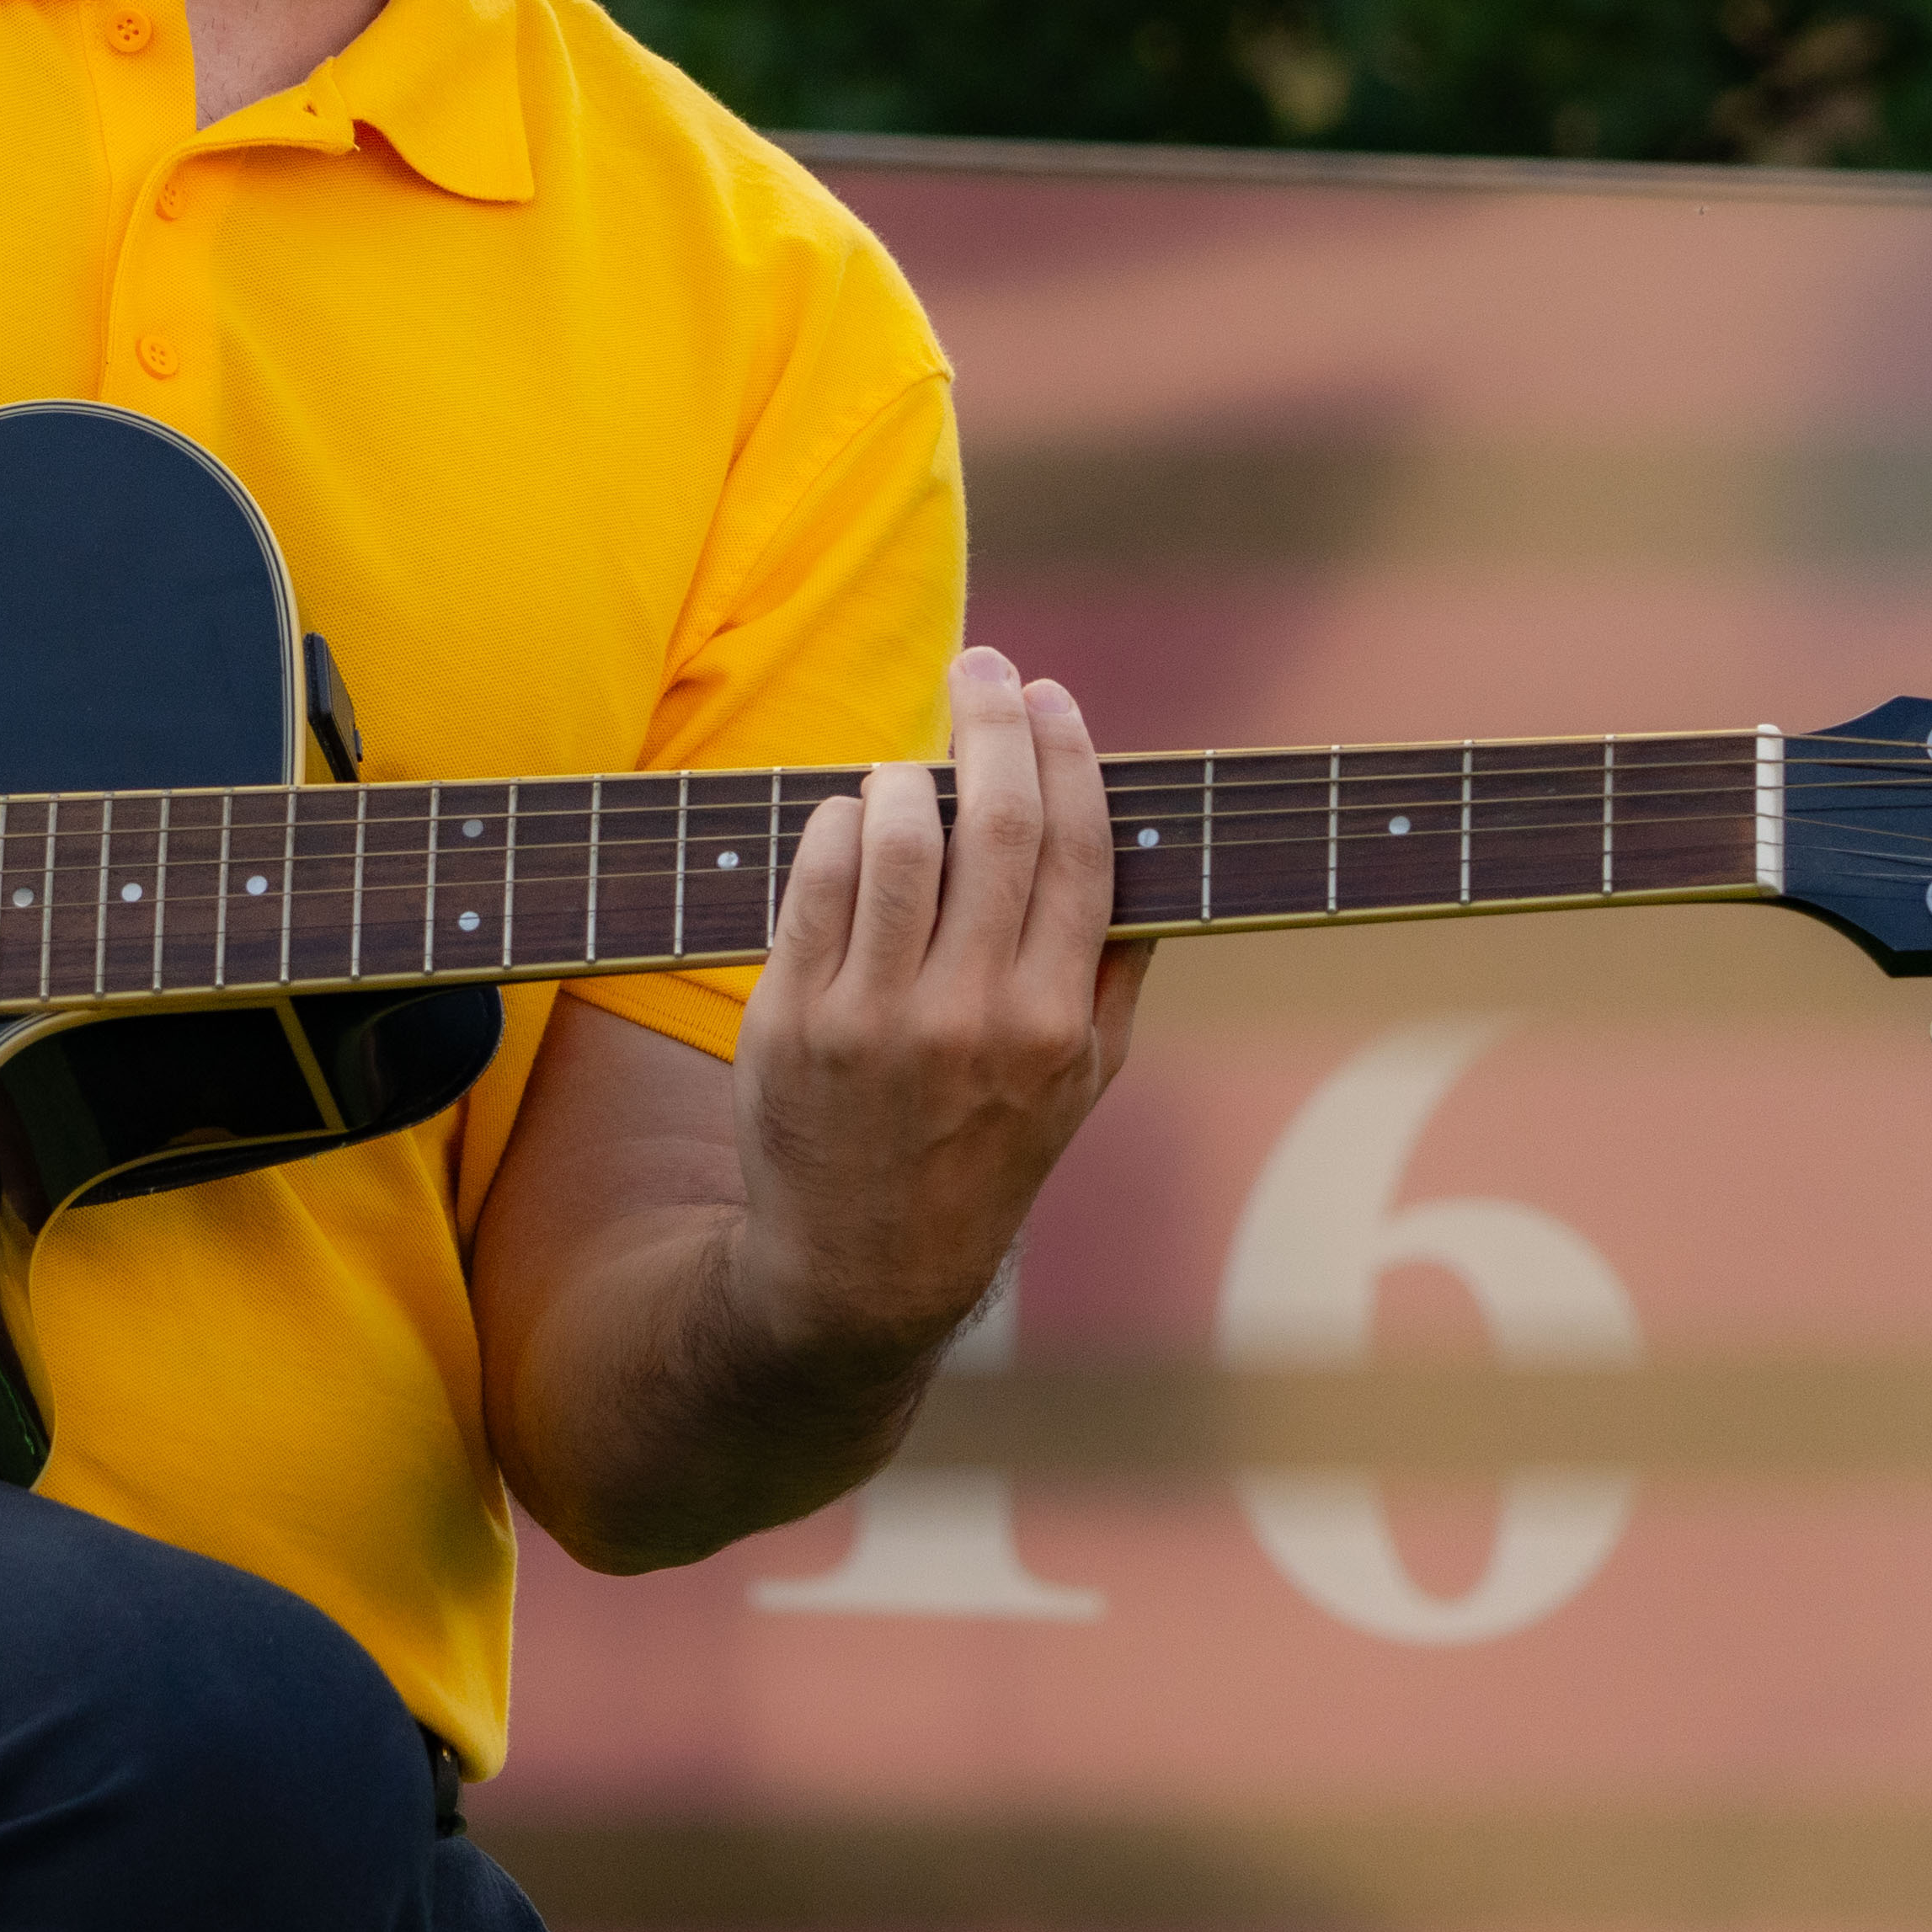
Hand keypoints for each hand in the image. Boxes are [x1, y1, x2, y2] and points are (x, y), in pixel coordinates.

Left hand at [726, 645, 1150, 1364]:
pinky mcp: (792, 1019)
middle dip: (991, 723)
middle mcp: (971, 1016)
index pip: (1075, 853)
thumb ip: (1112, 973)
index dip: (1066, 757)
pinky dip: (833, 826)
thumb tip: (1139, 856)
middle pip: (993, 825)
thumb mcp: (1079, 1085)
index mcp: (1055, 1024)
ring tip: (909, 766)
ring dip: (902, 776)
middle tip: (982, 666)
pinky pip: (814, 882)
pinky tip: (847, 818)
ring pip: (894, 839)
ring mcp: (875, 1018)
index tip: (1051, 697)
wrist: (861, 1266)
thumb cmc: (982, 1155)